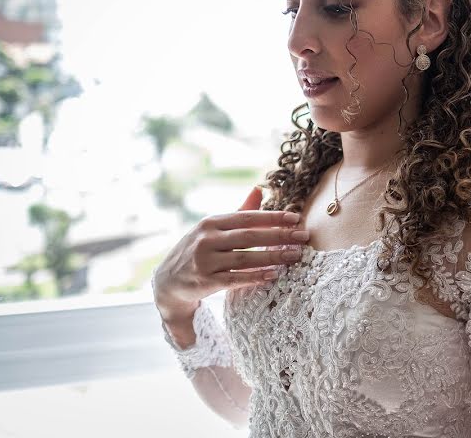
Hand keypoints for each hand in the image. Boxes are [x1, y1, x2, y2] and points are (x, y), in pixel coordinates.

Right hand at [153, 186, 307, 322]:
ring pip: (245, 259)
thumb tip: (259, 188)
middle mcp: (207, 240)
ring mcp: (205, 261)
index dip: (273, 217)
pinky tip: (274, 275)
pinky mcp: (205, 282)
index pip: (247, 217)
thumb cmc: (198, 249)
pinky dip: (255, 277)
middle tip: (303, 237)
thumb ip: (239, 211)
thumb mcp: (213, 228)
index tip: (295, 218)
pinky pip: (235, 279)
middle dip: (280, 236)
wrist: (167, 281)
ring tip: (295, 256)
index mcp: (211, 223)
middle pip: (249, 237)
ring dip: (273, 257)